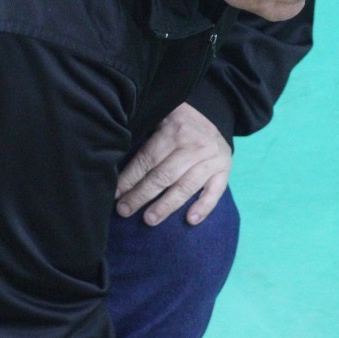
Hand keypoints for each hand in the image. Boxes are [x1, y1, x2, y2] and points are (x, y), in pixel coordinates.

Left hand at [115, 104, 230, 225]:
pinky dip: (204, 207)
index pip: (148, 159)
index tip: (115, 194)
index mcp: (174, 130)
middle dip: (141, 195)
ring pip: (186, 186)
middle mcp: (194, 145)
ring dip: (166, 205)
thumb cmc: (178, 123)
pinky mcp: (224, 170)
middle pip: (164, 175)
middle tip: (124, 210)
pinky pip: (215, 192)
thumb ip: (144, 136)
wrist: (214, 116)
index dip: (130, 178)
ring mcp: (211, 159)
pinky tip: (190, 220)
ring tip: (149, 219)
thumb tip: (113, 158)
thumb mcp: (160, 118)